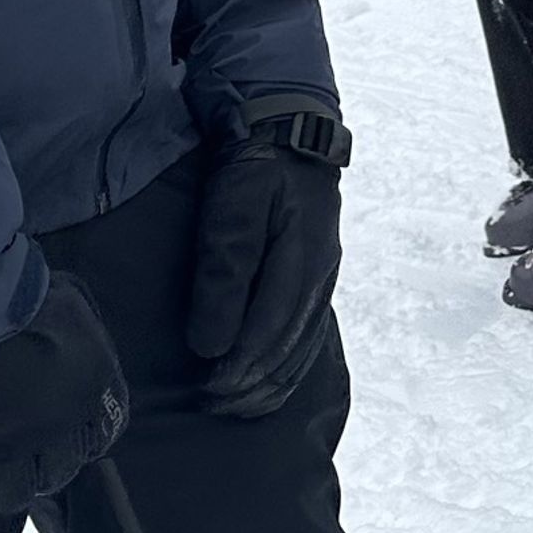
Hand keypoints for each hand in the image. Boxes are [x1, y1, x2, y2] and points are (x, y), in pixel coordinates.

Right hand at [0, 276, 127, 532]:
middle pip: (56, 473)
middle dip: (43, 469)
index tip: (65, 439)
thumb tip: (65, 347)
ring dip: (7, 490)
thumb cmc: (21, 291)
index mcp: (91, 391)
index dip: (79, 442)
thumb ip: (76, 331)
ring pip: (13, 496)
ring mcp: (4, 449)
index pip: (98, 439)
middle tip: (24, 458)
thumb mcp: (73, 302)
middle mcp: (55, 429)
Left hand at [188, 100, 349, 417]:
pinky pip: (307, 335)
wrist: (289, 126)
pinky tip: (268, 380)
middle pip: (290, 348)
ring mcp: (324, 276)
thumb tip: (212, 343)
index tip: (208, 389)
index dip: (241, 367)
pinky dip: (288, 367)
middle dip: (252, 385)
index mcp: (302, 258)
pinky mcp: (318, 276)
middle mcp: (321, 274)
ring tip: (235, 405)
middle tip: (213, 406)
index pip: (271, 330)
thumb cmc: (255, 164)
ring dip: (270, 383)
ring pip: (302, 347)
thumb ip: (224, 269)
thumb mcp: (233, 205)